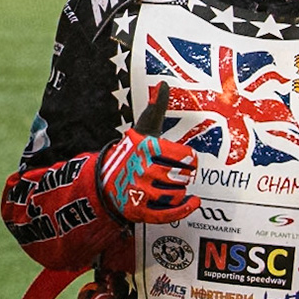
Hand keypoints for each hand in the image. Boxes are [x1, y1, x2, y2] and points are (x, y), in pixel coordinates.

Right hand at [95, 87, 199, 223]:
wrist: (104, 179)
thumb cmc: (131, 152)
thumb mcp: (143, 129)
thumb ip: (156, 108)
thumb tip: (164, 84)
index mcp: (147, 148)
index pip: (185, 158)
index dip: (188, 160)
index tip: (183, 159)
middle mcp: (142, 169)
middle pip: (182, 177)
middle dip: (183, 177)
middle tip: (174, 174)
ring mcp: (139, 191)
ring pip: (176, 195)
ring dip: (178, 191)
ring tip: (168, 186)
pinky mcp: (138, 210)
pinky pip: (169, 213)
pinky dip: (184, 209)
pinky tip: (193, 202)